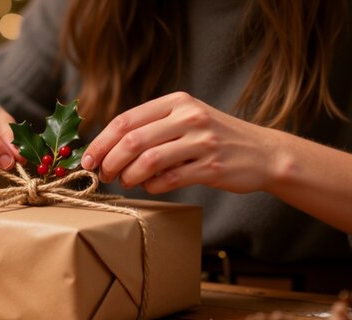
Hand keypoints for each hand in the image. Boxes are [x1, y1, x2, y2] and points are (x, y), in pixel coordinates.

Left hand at [81, 91, 281, 193]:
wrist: (264, 153)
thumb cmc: (215, 139)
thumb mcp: (186, 119)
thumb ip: (152, 127)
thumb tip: (106, 147)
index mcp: (177, 102)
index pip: (126, 120)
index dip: (101, 142)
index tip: (87, 160)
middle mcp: (189, 117)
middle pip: (133, 140)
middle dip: (110, 161)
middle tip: (103, 175)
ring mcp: (202, 141)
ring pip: (148, 160)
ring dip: (129, 176)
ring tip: (126, 182)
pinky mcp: (212, 167)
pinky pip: (169, 179)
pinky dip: (152, 186)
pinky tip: (150, 186)